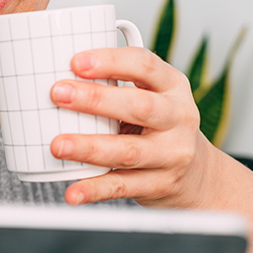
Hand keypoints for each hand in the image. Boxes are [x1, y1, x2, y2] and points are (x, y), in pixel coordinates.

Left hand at [49, 46, 216, 207]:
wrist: (197, 174)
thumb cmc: (159, 125)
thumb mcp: (150, 95)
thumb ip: (115, 85)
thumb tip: (56, 76)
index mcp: (172, 86)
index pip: (145, 65)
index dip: (111, 61)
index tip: (76, 61)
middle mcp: (178, 117)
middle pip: (139, 106)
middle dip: (95, 99)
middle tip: (58, 94)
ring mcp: (172, 154)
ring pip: (129, 150)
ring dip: (89, 147)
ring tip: (58, 145)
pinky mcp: (160, 184)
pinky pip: (123, 186)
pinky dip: (95, 189)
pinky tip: (73, 191)